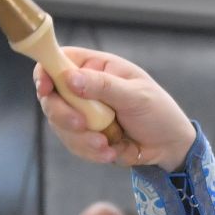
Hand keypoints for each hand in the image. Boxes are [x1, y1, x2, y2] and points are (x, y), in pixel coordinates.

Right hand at [34, 48, 197, 171]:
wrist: (170, 146)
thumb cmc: (158, 111)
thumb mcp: (136, 95)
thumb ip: (103, 86)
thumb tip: (70, 78)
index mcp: (96, 68)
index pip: (58, 61)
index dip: (45, 71)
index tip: (45, 88)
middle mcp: (84, 89)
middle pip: (51, 97)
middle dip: (63, 114)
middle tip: (81, 125)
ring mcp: (83, 114)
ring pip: (60, 125)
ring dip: (81, 139)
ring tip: (107, 146)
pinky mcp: (86, 136)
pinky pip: (74, 145)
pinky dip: (90, 152)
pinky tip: (111, 153)